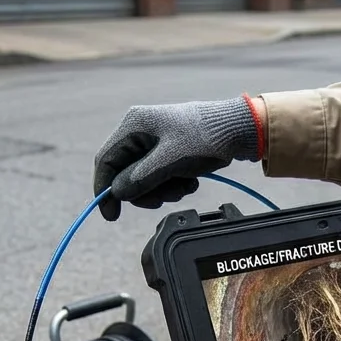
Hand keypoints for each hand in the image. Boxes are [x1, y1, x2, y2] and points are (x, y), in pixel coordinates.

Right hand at [92, 96, 260, 219]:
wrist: (236, 131)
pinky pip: (160, 179)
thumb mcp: (169, 162)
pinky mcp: (168, 153)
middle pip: (125, 174)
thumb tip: (117, 193)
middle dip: (146, 191)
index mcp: (133, 126)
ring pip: (144, 180)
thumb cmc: (203, 140)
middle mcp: (140, 132)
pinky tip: (191, 181)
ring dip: (164, 190)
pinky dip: (174, 186)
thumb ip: (140, 178)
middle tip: (166, 197)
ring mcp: (154, 143)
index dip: (104, 189)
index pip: (106, 160)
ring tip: (185, 185)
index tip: (111, 215)